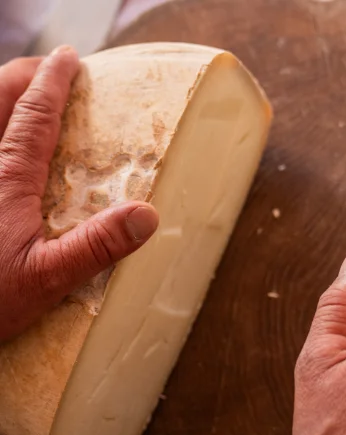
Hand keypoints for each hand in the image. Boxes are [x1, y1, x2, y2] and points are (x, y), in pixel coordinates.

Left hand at [0, 47, 157, 342]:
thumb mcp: (48, 278)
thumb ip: (98, 246)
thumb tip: (148, 215)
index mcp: (5, 181)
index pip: (32, 117)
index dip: (52, 84)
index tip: (68, 60)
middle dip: (20, 75)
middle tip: (48, 71)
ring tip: (21, 95)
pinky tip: (4, 147)